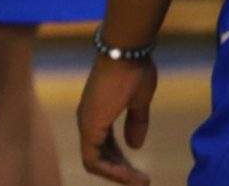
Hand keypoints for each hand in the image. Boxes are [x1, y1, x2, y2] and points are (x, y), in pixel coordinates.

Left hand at [77, 54, 156, 184]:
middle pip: (99, 157)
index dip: (121, 162)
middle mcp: (87, 120)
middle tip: (143, 181)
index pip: (103, 147)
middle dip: (121, 172)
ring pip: (95, 161)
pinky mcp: (89, 125)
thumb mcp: (139, 102)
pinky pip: (93, 159)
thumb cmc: (133, 72)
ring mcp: (86, 123)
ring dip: (118, 174)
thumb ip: (136, 123)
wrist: (126, 54)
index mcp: (97, 114)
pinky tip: (131, 175)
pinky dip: (112, 171)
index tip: (142, 172)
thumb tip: (135, 145)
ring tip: (141, 181)